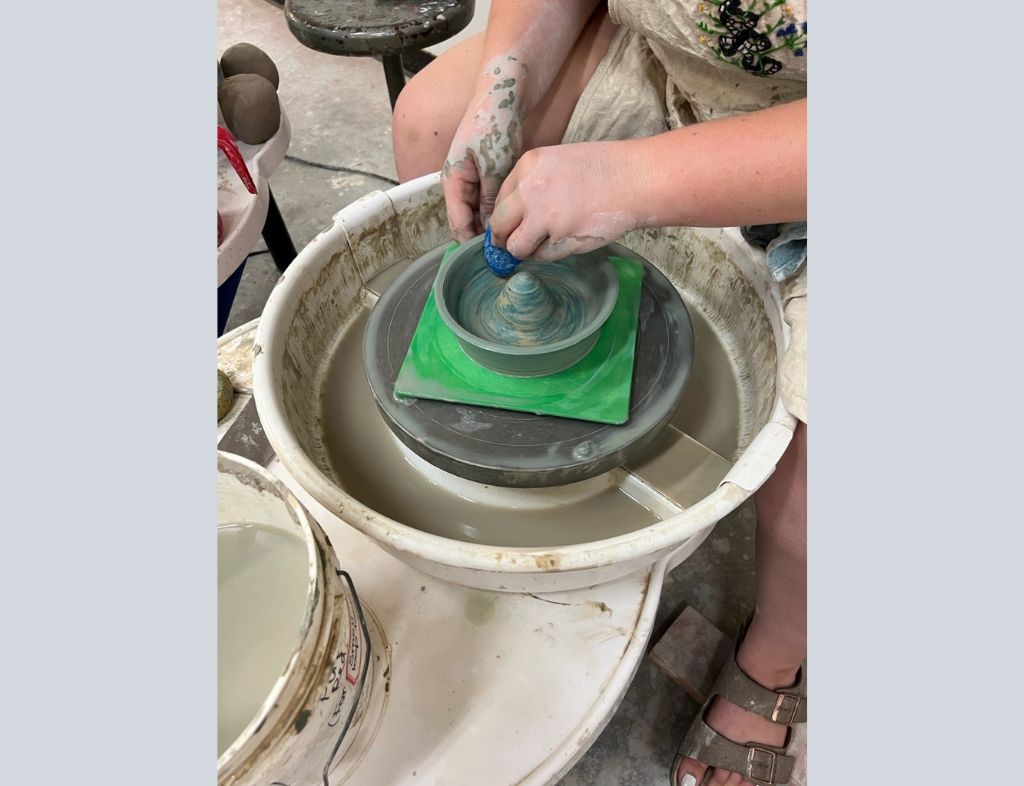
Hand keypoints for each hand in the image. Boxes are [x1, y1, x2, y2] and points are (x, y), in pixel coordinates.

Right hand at [442, 56, 527, 241]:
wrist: (505, 94)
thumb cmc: (493, 125)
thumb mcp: (493, 166)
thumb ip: (490, 198)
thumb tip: (490, 227)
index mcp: (452, 181)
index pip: (457, 222)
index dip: (471, 242)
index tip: (490, 258)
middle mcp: (460, 183)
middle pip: (467, 220)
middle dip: (482, 238)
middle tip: (504, 257)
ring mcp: (474, 179)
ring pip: (480, 212)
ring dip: (493, 226)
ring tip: (511, 244)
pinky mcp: (488, 173)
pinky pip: (491, 201)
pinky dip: (500, 212)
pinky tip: (515, 222)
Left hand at [488, 141, 654, 261]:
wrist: (635, 178)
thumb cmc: (604, 168)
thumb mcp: (559, 160)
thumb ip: (534, 182)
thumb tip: (516, 213)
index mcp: (527, 166)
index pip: (499, 200)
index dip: (504, 218)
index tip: (509, 227)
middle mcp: (529, 190)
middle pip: (499, 225)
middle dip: (504, 239)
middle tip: (514, 245)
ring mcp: (544, 215)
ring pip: (517, 246)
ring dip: (526, 251)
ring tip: (541, 245)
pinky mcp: (561, 237)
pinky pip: (542, 256)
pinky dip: (549, 254)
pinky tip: (565, 242)